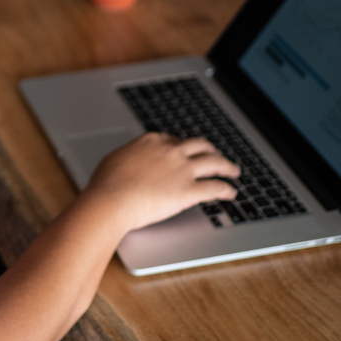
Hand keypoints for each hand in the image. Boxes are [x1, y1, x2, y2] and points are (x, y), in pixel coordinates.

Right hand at [83, 132, 238, 231]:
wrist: (111, 200)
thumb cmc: (106, 184)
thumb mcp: (115, 160)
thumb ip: (130, 157)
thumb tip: (131, 161)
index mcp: (152, 141)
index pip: (175, 140)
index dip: (184, 146)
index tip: (187, 151)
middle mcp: (171, 151)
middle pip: (200, 145)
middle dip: (210, 150)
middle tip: (215, 155)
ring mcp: (182, 169)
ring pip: (215, 162)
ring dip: (227, 166)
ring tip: (234, 171)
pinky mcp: (190, 190)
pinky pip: (215, 188)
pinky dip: (227, 190)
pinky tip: (231, 193)